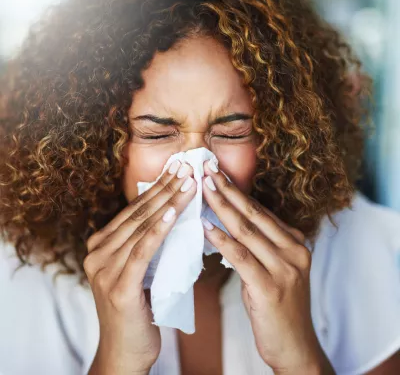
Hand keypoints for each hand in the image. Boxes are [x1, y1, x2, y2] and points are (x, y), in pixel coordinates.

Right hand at [84, 160, 196, 374]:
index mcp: (101, 245)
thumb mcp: (139, 268)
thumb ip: (145, 242)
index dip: (157, 187)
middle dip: (165, 188)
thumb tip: (171, 212)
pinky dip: (159, 230)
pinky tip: (174, 213)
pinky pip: (142, 252)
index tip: (178, 169)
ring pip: (142, 227)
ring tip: (188, 183)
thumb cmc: (137, 307)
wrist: (125, 351)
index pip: (135, 210)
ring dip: (168, 203)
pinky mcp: (118, 287)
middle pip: (138, 214)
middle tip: (186, 167)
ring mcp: (104, 269)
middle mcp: (97, 253)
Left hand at [201, 160, 334, 374]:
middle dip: (228, 189)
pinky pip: (241, 256)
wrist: (294, 346)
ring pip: (247, 230)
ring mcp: (285, 268)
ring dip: (222, 206)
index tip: (218, 173)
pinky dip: (221, 239)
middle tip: (207, 169)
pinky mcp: (270, 287)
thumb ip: (257, 245)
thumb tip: (228, 222)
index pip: (261, 210)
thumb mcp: (272, 268)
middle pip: (254, 213)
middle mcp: (293, 250)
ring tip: (203, 187)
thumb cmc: (277, 305)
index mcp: (294, 242)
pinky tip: (205, 225)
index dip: (237, 191)